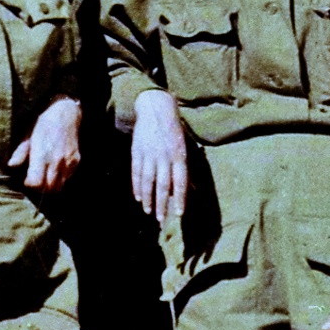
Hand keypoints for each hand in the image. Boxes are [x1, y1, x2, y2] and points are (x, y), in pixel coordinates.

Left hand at [12, 98, 80, 191]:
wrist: (66, 113)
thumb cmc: (43, 124)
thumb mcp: (28, 135)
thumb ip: (20, 152)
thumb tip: (11, 165)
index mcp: (42, 155)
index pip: (37, 183)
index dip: (30, 184)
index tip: (26, 180)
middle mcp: (57, 161)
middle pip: (49, 189)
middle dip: (40, 188)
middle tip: (34, 181)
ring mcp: (68, 162)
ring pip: (60, 186)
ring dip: (51, 186)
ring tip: (44, 177)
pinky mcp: (76, 161)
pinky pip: (67, 178)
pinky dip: (60, 178)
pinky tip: (54, 169)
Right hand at [129, 92, 188, 224]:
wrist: (156, 109)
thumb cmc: (173, 132)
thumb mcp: (184, 148)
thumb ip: (186, 169)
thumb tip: (192, 189)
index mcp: (179, 156)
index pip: (180, 182)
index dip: (180, 198)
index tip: (178, 214)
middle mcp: (165, 157)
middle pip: (163, 185)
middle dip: (161, 204)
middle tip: (160, 220)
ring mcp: (150, 154)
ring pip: (148, 181)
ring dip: (147, 198)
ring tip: (147, 211)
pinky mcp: (137, 151)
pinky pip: (136, 172)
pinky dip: (137, 186)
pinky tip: (138, 197)